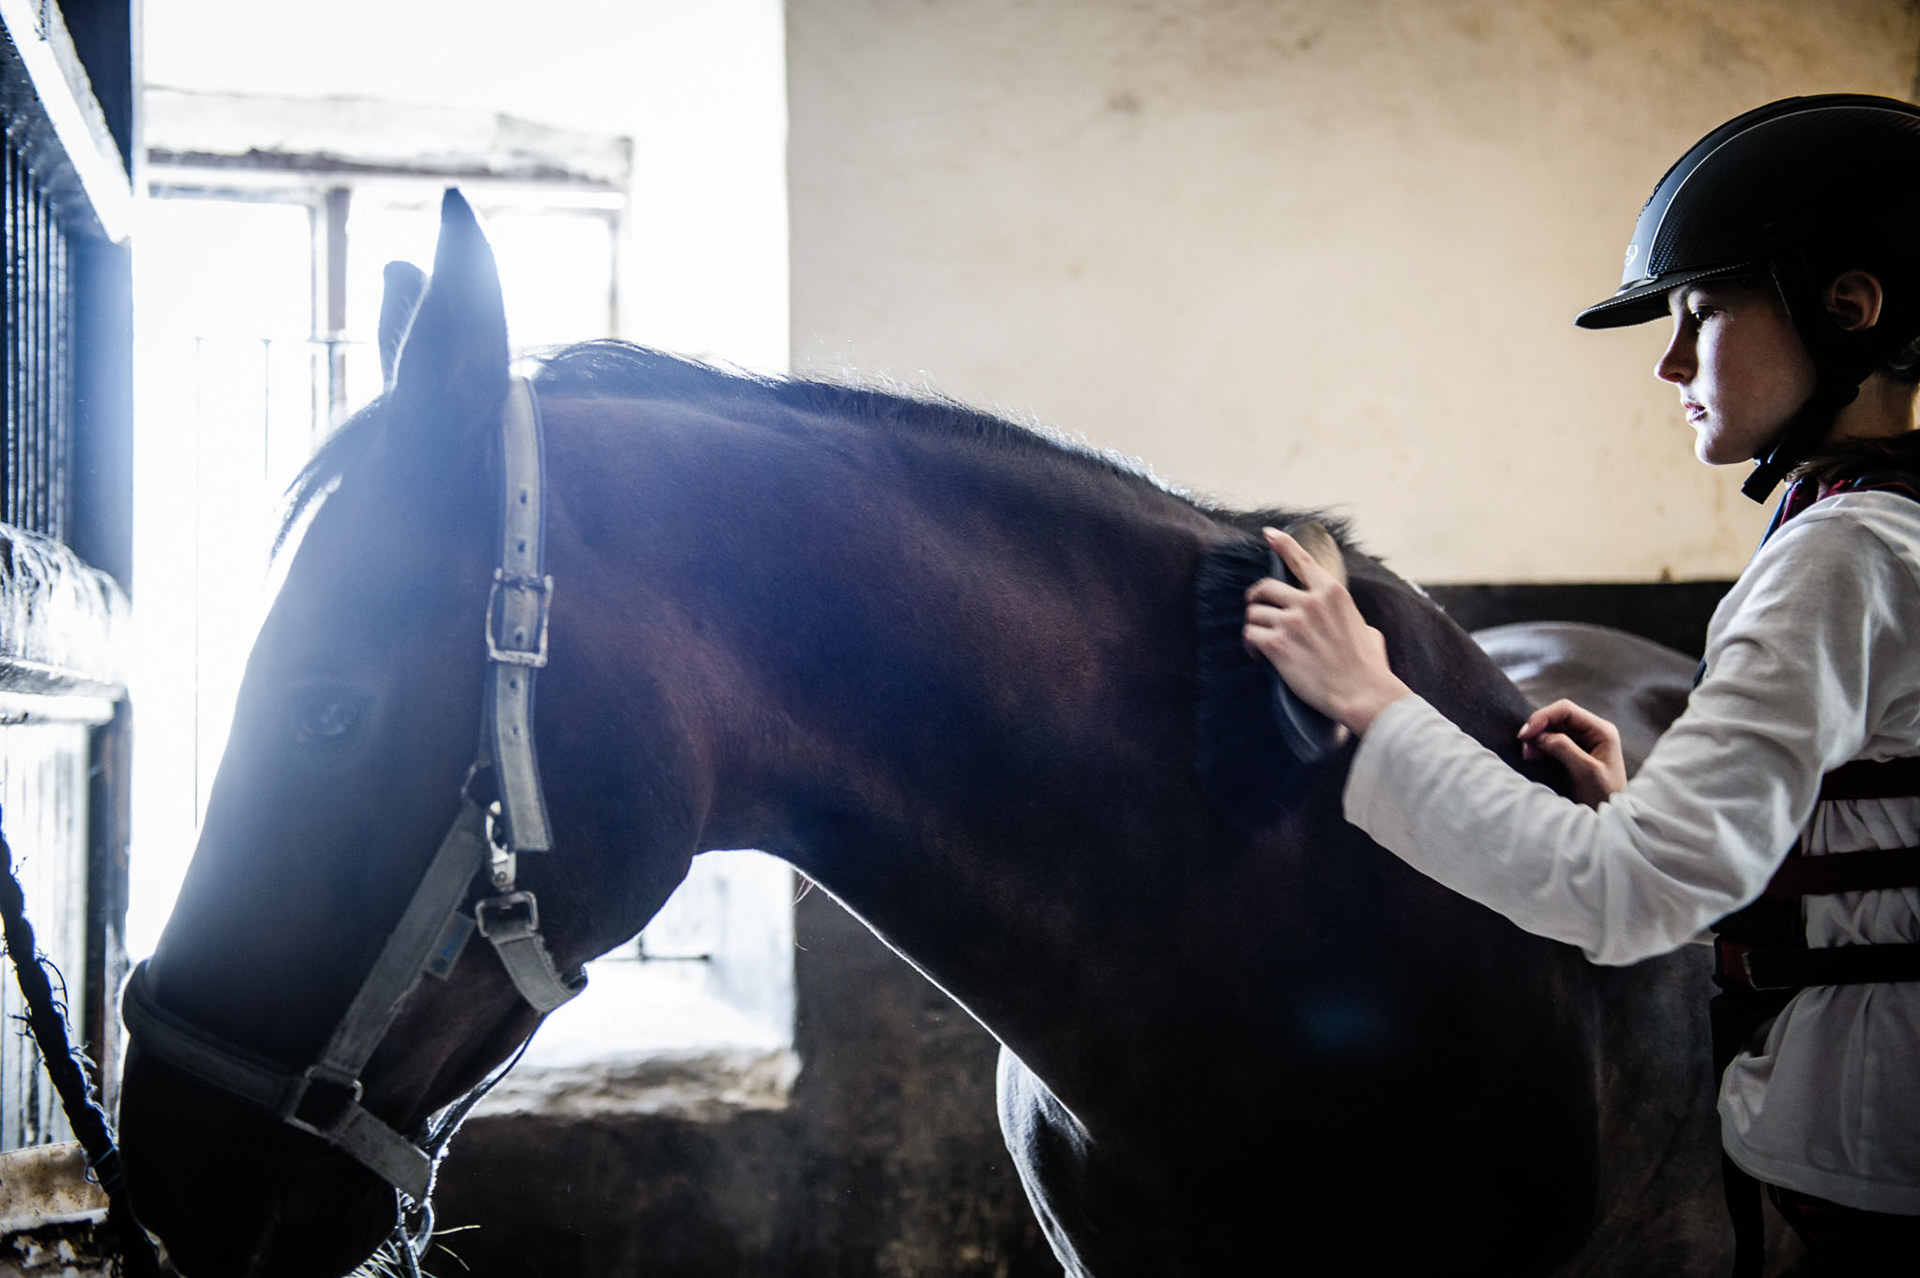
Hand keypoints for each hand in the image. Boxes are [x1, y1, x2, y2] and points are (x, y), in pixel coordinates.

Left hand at [1242, 527, 1411, 735]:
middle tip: (1256, 611)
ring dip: (1255, 627)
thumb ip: (1350, 618)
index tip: (1268, 534)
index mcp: (1332, 593)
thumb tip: (1348, 622)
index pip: (1302, 560)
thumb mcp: (1367, 630)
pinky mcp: (1277, 644)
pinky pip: (1249, 635)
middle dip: (1257, 600)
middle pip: (1265, 588)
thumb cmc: (1369, 668)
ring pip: (1254, 613)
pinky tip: (1259, 656)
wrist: (1364, 694)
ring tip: (1262, 643)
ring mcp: (1292, 621)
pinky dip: (1251, 646)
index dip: (1282, 544)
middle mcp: (1310, 601)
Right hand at [1518, 699, 1625, 806]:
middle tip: (1524, 746)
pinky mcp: (1573, 751)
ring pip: (1551, 728)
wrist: (1610, 817)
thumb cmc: (1605, 796)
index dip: (1542, 717)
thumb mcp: (1586, 772)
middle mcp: (1592, 731)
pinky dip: (1539, 746)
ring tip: (1528, 754)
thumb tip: (1540, 735)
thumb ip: (1565, 749)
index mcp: (1601, 731)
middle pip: (1557, 717)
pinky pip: (1551, 740)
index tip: (1525, 733)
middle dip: (1538, 728)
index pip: (1566, 710)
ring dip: (1536, 738)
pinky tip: (1533, 756)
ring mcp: (1583, 740)